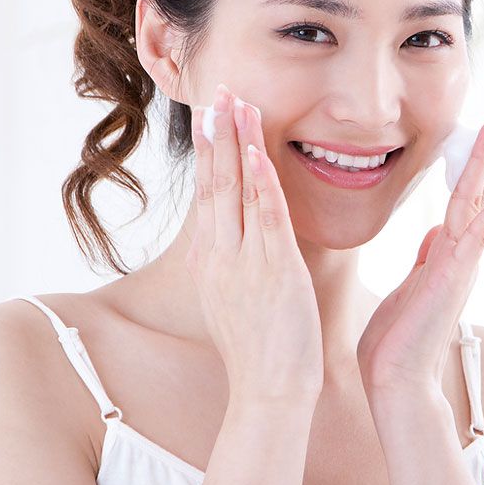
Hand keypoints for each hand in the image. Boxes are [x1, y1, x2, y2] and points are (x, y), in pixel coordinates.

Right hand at [186, 82, 323, 406]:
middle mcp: (221, 256)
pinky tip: (256, 152)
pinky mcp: (275, 272)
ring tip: (235, 102)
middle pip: (215, 183)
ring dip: (236, 143)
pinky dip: (261, 183)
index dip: (209, 152)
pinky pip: (266, 218)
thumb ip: (236, 264)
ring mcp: (245, 262)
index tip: (209, 116)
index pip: (208, 194)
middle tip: (216, 91)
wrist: (268, 393)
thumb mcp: (237, 300)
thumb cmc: (260, 352)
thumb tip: (238, 240)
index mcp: (212, 261)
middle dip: (216, 134)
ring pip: (236, 191)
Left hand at [357, 102, 483, 399]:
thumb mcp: (409, 288)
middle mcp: (460, 252)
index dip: (474, 156)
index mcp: (446, 251)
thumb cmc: (396, 342)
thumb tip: (436, 231)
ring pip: (478, 197)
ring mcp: (460, 263)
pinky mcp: (453, 278)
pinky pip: (477, 236)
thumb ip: (427, 258)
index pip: (463, 191)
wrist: (394, 383)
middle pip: (478, 184)